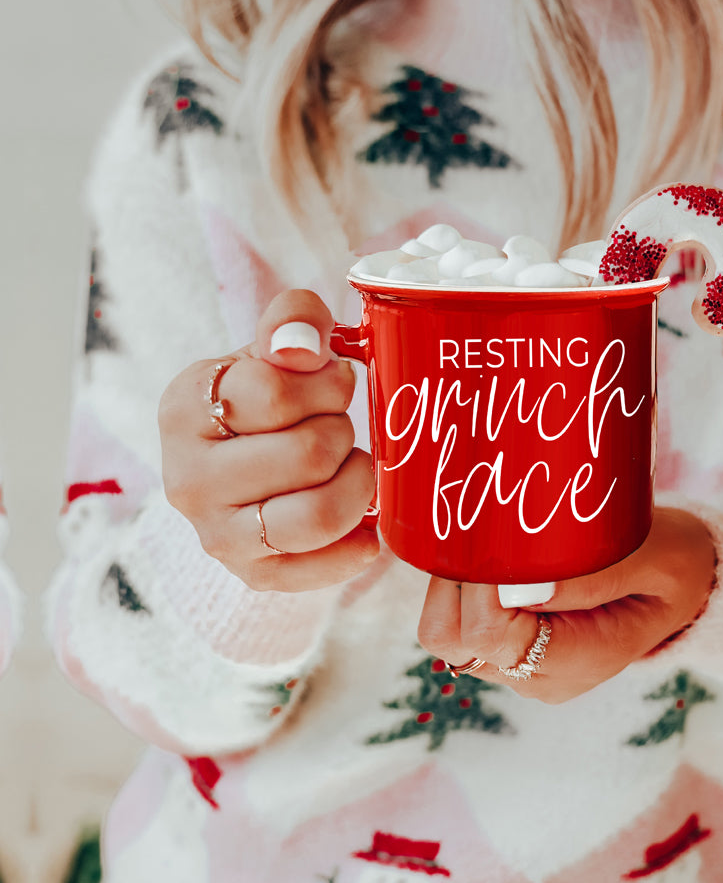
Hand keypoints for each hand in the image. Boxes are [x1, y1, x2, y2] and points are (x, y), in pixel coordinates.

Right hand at [159, 290, 378, 591]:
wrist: (242, 459)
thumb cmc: (265, 397)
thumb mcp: (273, 346)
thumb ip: (292, 321)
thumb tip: (301, 348)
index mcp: (184, 408)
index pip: (274, 391)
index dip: (325, 382)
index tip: (332, 381)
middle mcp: (187, 478)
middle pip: (307, 454)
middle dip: (343, 430)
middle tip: (340, 425)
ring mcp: (216, 533)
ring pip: (316, 515)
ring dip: (357, 484)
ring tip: (353, 465)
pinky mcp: (250, 574)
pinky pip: (320, 568)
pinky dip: (358, 545)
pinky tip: (366, 523)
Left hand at [417, 508, 715, 701]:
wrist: (686, 584)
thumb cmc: (674, 563)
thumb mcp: (652, 558)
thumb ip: (593, 575)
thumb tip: (521, 585)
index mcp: (578, 661)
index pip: (491, 637)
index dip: (479, 585)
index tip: (495, 536)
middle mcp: (539, 677)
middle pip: (454, 641)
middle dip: (454, 581)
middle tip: (483, 531)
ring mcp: (522, 666)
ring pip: (447, 632)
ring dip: (454, 581)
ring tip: (490, 538)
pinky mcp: (512, 647)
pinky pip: (461, 621)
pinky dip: (463, 586)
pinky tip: (493, 553)